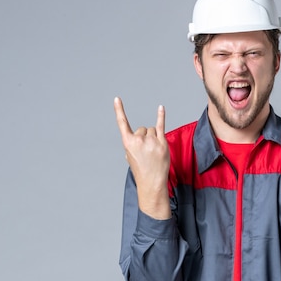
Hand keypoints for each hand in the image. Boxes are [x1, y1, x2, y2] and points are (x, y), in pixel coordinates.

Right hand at [114, 97, 170, 218]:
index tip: (117, 99)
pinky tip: (161, 107)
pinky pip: (161, 125)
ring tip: (153, 152)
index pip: (122, 123)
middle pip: (143, 129)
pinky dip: (161, 116)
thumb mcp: (130, 156)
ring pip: (152, 130)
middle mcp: (139, 139)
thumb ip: (133, 143)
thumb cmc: (140, 169)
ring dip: (154, 138)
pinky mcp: (162, 142)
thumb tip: (140, 136)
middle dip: (145, 137)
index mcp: (128, 142)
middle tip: (147, 152)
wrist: (151, 182)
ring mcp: (151, 140)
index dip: (119, 110)